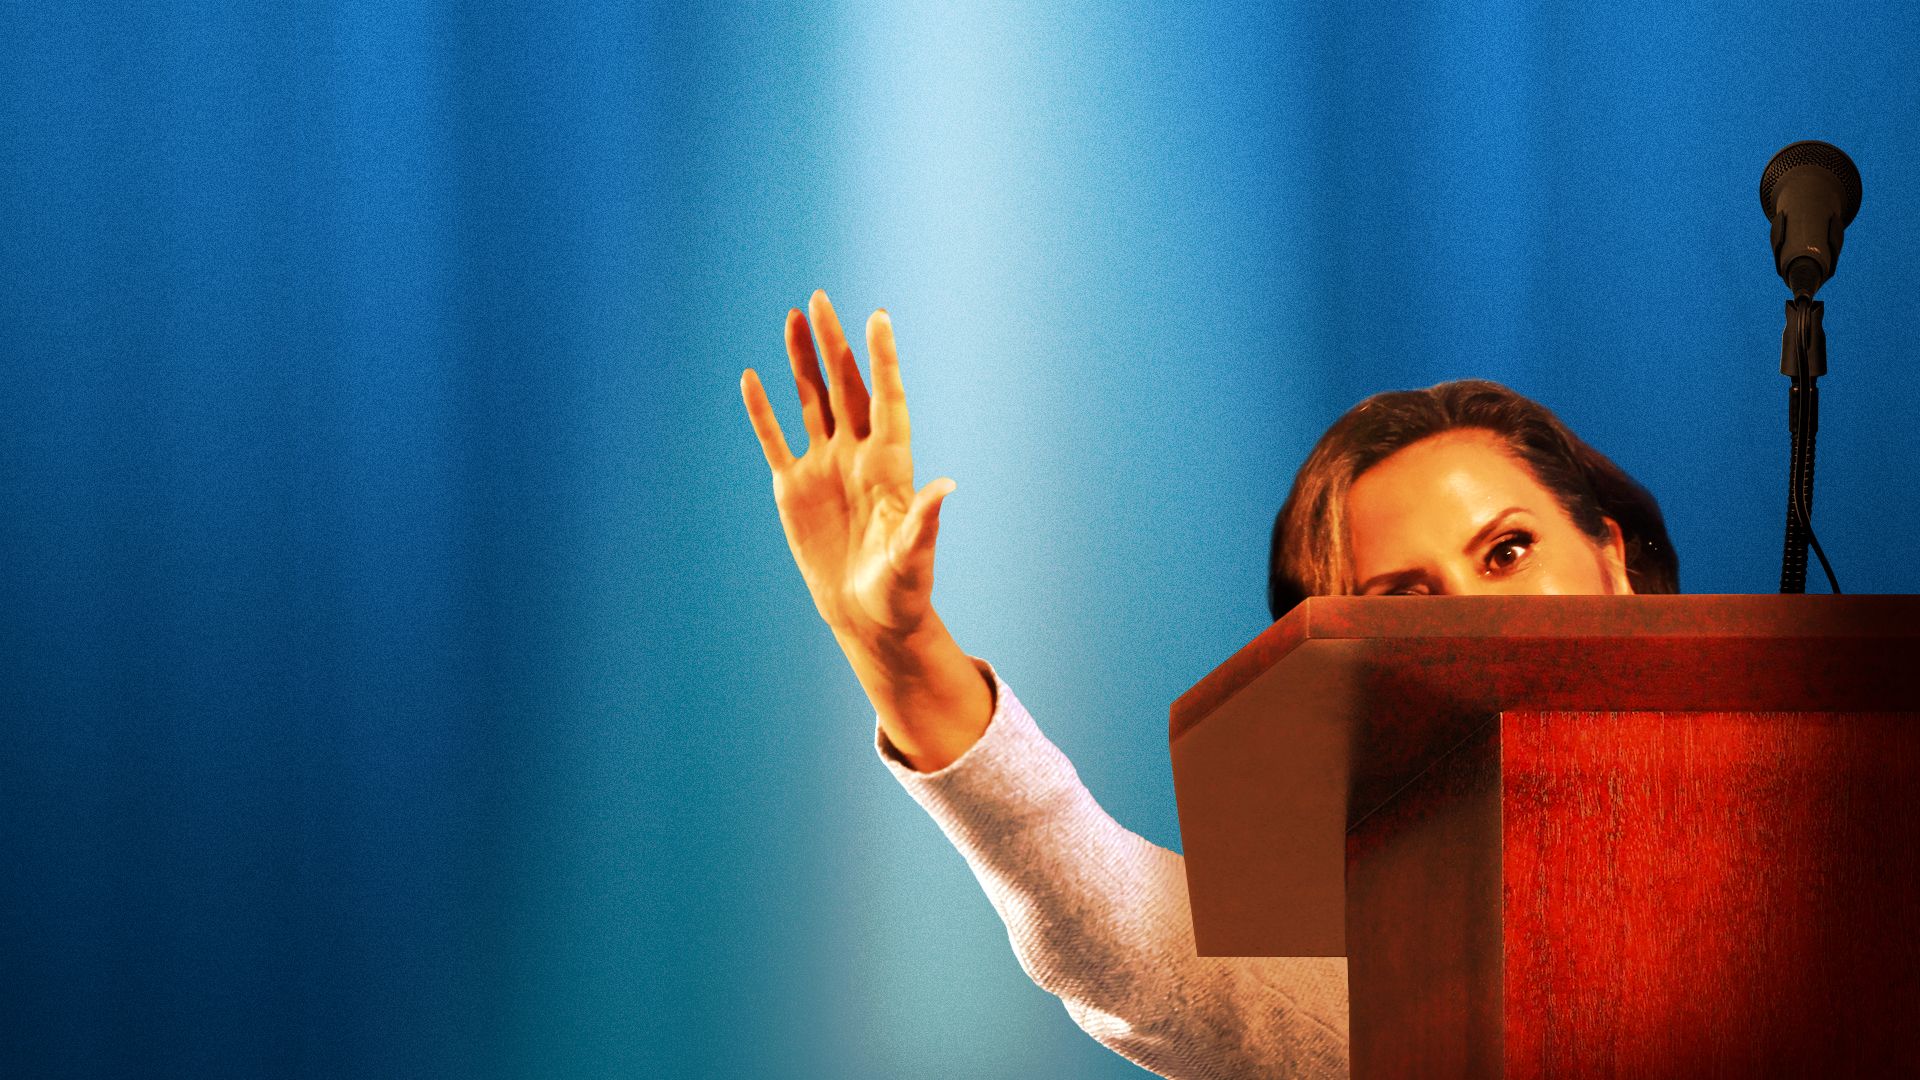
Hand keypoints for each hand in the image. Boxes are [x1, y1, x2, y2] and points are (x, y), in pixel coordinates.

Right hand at [741, 291, 955, 646]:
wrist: (868, 617)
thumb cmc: (902, 591)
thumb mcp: (915, 557)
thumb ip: (925, 521)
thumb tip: (949, 486)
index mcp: (890, 465)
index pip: (887, 398)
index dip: (882, 358)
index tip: (879, 316)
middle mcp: (857, 456)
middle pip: (844, 387)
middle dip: (833, 343)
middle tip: (820, 298)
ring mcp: (824, 468)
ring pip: (810, 401)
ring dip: (801, 362)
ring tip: (793, 318)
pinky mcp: (793, 488)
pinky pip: (774, 440)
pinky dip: (762, 411)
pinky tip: (751, 377)